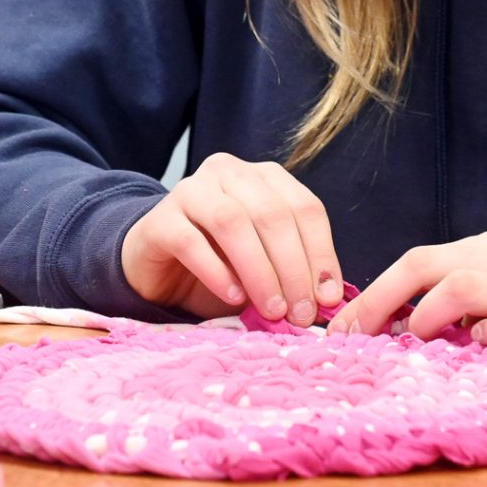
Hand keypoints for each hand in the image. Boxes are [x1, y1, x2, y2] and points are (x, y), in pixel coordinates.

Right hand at [121, 152, 342, 324]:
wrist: (157, 266)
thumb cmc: (221, 264)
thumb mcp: (265, 263)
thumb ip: (293, 271)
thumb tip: (328, 299)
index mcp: (264, 177)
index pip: (305, 208)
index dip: (321, 253)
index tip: (328, 298)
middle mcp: (229, 172)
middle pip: (272, 214)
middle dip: (293, 268)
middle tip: (301, 313)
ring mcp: (190, 190)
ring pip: (233, 222)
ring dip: (259, 270)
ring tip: (273, 310)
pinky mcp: (159, 219)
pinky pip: (191, 242)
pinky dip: (217, 272)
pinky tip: (234, 298)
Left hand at [327, 230, 486, 354]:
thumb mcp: (479, 303)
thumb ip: (436, 307)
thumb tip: (372, 329)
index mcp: (476, 251)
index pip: (413, 261)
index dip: (374, 295)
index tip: (342, 331)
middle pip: (427, 263)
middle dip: (384, 300)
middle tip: (361, 339)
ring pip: (464, 283)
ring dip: (431, 316)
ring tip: (423, 343)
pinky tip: (483, 346)